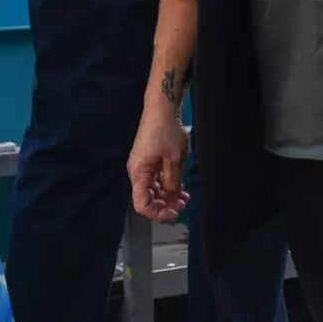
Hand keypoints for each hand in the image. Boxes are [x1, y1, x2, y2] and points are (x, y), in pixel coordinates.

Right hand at [128, 105, 190, 223]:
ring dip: (168, 195)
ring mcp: (142, 166)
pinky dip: (167, 185)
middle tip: (184, 204)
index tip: (174, 212)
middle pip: (148, 198)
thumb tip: (172, 198)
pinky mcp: (148, 160)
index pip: (142, 205)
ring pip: (153, 189)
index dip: (157, 213)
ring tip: (185, 196)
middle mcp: (137, 172)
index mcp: (139, 174)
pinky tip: (180, 186)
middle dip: (165, 205)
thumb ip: (172, 183)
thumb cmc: (167, 132)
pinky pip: (155, 179)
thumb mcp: (174, 160)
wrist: (161, 108)